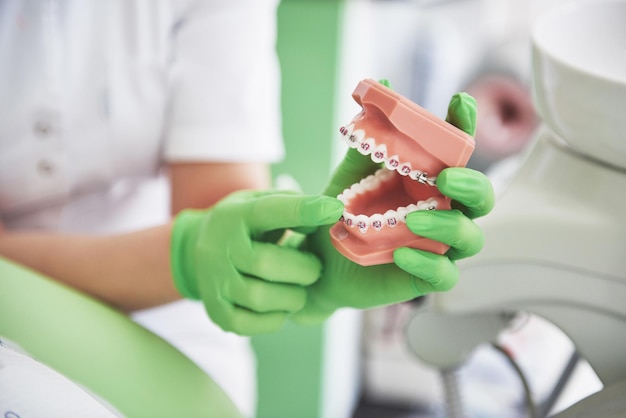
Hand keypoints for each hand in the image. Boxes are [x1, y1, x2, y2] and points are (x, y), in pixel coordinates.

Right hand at [170, 190, 342, 334]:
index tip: (333, 209)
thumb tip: (328, 216)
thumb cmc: (249, 226)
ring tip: (299, 289)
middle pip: (264, 263)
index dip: (303, 210)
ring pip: (258, 298)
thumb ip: (295, 207)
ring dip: (291, 297)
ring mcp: (214, 282)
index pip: (268, 210)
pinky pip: (247, 325)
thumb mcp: (265, 204)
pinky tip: (280, 306)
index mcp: (236, 215)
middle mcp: (219, 248)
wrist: (198, 249)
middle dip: (303, 269)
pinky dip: (273, 319)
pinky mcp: (216, 312)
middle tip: (315, 268)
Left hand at [292, 92, 494, 323]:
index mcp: (429, 179)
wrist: (318, 258)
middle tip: (446, 177)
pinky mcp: (425, 275)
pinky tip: (402, 257)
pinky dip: (429, 266)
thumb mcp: (351, 174)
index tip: (458, 103)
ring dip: (448, 227)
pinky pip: (445, 276)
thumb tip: (381, 86)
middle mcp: (441, 210)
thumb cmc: (343, 211)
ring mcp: (436, 244)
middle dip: (473, 185)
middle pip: (481, 197)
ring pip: (470, 238)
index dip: (464, 127)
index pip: (457, 151)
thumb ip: (369, 140)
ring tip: (413, 222)